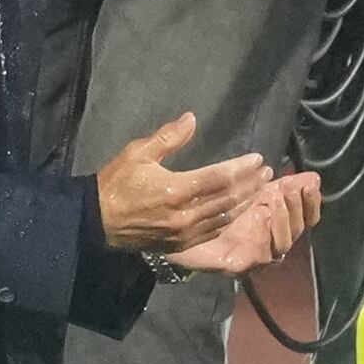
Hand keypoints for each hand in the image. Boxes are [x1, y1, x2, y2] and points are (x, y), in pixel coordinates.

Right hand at [91, 113, 327, 272]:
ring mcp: (185, 233)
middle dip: (250, 184)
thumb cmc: (117, 183)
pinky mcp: (181, 244)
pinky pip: (213, 232)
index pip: (220, 178)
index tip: (257, 158)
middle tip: (267, 172)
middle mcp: (186, 214)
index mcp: (177, 189)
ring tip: (260, 190)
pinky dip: (230, 220)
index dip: (241, 168)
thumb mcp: (138, 153)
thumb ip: (168, 137)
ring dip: (246, 202)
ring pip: (225, 217)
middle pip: (228, 198)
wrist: (97, 221)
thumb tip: (192, 119)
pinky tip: (240, 212)